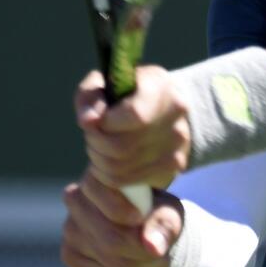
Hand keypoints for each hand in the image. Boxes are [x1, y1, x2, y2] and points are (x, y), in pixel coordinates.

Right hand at [61, 168, 183, 266]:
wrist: (141, 226)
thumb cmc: (154, 210)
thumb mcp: (167, 210)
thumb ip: (163, 223)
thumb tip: (152, 247)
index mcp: (100, 177)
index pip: (114, 209)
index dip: (136, 228)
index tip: (160, 239)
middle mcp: (76, 199)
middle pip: (111, 243)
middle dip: (145, 258)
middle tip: (166, 259)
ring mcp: (70, 229)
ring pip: (109, 264)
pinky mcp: (70, 254)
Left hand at [75, 65, 190, 189]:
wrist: (162, 107)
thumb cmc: (124, 93)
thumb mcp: (102, 85)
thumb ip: (89, 98)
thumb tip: (88, 122)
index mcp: (160, 87)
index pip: (135, 115)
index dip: (107, 123)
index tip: (99, 119)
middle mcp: (175, 117)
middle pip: (121, 147)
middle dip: (95, 143)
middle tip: (92, 134)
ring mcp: (177, 145)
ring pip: (120, 169)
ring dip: (98, 160)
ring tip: (98, 147)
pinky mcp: (172, 168)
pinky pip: (126, 181)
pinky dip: (107, 175)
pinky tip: (109, 159)